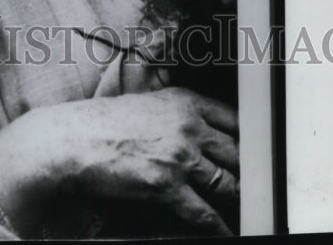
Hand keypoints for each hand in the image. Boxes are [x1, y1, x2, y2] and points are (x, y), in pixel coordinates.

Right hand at [0, 87, 238, 235]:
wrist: (74, 139)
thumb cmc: (105, 123)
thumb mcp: (149, 104)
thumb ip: (180, 114)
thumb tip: (204, 133)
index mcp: (185, 101)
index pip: (236, 119)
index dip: (249, 140)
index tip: (257, 155)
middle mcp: (189, 124)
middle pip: (238, 152)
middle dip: (249, 172)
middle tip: (258, 188)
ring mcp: (180, 154)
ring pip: (229, 182)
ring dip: (239, 200)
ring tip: (248, 211)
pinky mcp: (168, 184)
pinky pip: (206, 212)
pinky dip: (219, 226)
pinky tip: (225, 231)